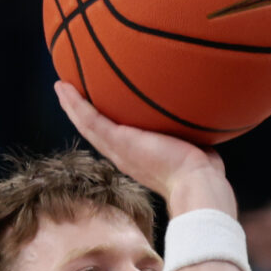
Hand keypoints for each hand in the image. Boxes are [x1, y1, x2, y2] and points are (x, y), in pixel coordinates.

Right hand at [54, 81, 234, 216]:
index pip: (118, 137)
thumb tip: (209, 120)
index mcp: (140, 156)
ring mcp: (119, 149)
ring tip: (61, 86)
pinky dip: (74, 103)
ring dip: (72, 105)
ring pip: (88, 124)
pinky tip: (63, 86)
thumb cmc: (204, 173)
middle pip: (97, 130)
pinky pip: (90, 119)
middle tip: (71, 94)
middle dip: (84, 112)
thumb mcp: (197, 148)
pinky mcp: (118, 141)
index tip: (101, 109)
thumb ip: (196, 133)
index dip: (107, 123)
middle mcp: (125, 154)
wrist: (197, 185)